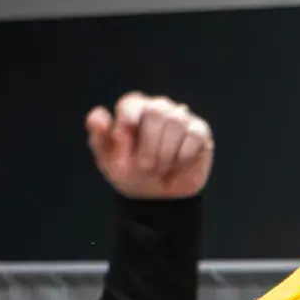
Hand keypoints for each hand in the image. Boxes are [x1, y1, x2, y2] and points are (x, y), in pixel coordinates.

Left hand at [87, 92, 213, 198]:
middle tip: (146, 166)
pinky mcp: (200, 131)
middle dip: (150, 144)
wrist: (159, 196)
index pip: (131, 103)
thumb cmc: (131, 172)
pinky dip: (184, 155)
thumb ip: (100, 137)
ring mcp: (181, 118)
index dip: (128, 120)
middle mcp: (157, 107)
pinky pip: (194, 136)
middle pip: (156, 112)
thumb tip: (98, 117)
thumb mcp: (108, 160)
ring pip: (176, 123)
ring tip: (161, 168)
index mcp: (133, 109)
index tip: (123, 139)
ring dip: (166, 153)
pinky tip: (178, 166)